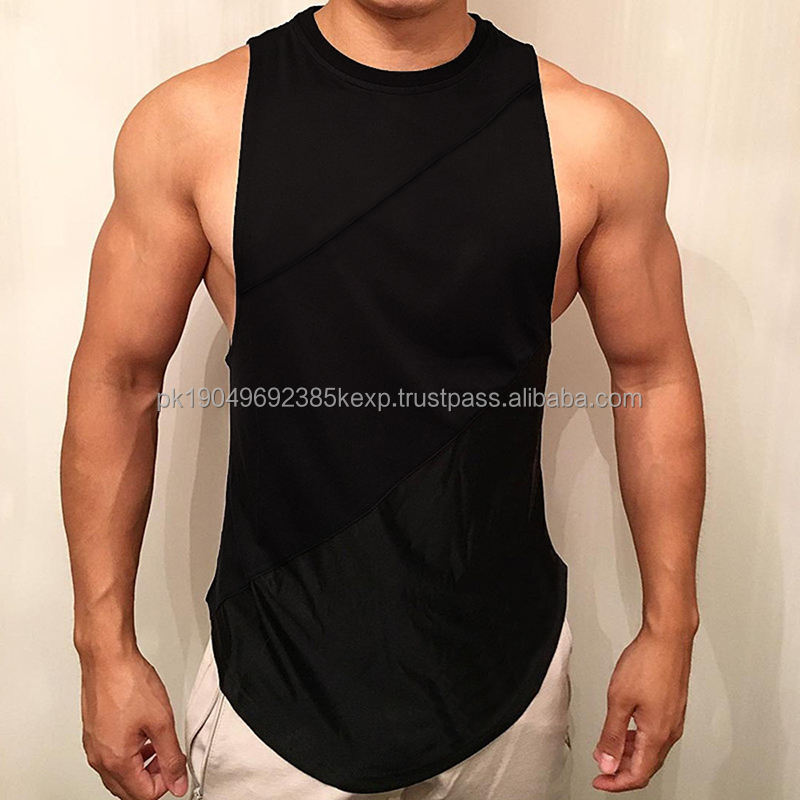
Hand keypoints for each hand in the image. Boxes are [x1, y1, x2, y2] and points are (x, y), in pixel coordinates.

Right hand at [80, 647, 187, 799]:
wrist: (107, 658)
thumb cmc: (128, 682)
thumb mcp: (161, 721)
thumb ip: (172, 756)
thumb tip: (178, 782)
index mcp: (116, 761)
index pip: (143, 795)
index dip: (166, 783)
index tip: (176, 765)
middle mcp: (99, 759)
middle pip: (129, 789)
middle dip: (152, 778)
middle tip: (168, 756)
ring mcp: (93, 747)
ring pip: (119, 775)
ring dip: (141, 767)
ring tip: (158, 744)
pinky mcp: (93, 734)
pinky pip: (111, 757)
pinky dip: (129, 754)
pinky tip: (142, 734)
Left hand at [592, 625, 693, 791]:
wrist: (668, 638)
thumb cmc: (647, 662)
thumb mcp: (619, 700)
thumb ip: (612, 735)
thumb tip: (607, 763)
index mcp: (657, 734)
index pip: (638, 775)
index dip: (616, 783)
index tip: (600, 781)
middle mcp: (670, 731)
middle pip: (646, 766)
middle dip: (622, 770)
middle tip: (601, 767)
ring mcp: (673, 720)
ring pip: (651, 750)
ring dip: (629, 754)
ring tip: (609, 749)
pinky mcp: (673, 708)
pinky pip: (655, 735)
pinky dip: (638, 740)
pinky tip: (625, 730)